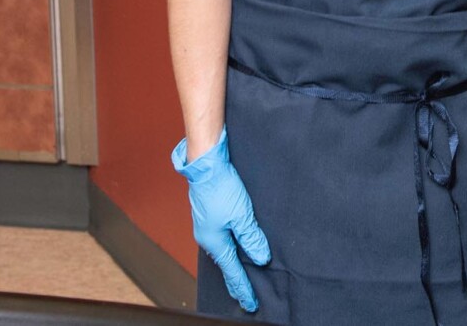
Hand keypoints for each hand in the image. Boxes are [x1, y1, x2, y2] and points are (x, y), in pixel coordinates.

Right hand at [172, 129, 270, 312]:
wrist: (205, 164)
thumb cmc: (221, 186)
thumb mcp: (242, 214)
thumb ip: (252, 237)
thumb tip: (260, 257)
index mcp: (214, 241)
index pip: (232, 270)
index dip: (243, 287)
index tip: (250, 302)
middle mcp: (208, 237)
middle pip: (225, 264)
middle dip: (236, 280)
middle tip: (245, 297)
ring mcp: (207, 226)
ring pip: (223, 251)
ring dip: (233, 264)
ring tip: (241, 276)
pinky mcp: (210, 215)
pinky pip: (221, 239)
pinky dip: (230, 248)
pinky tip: (234, 247)